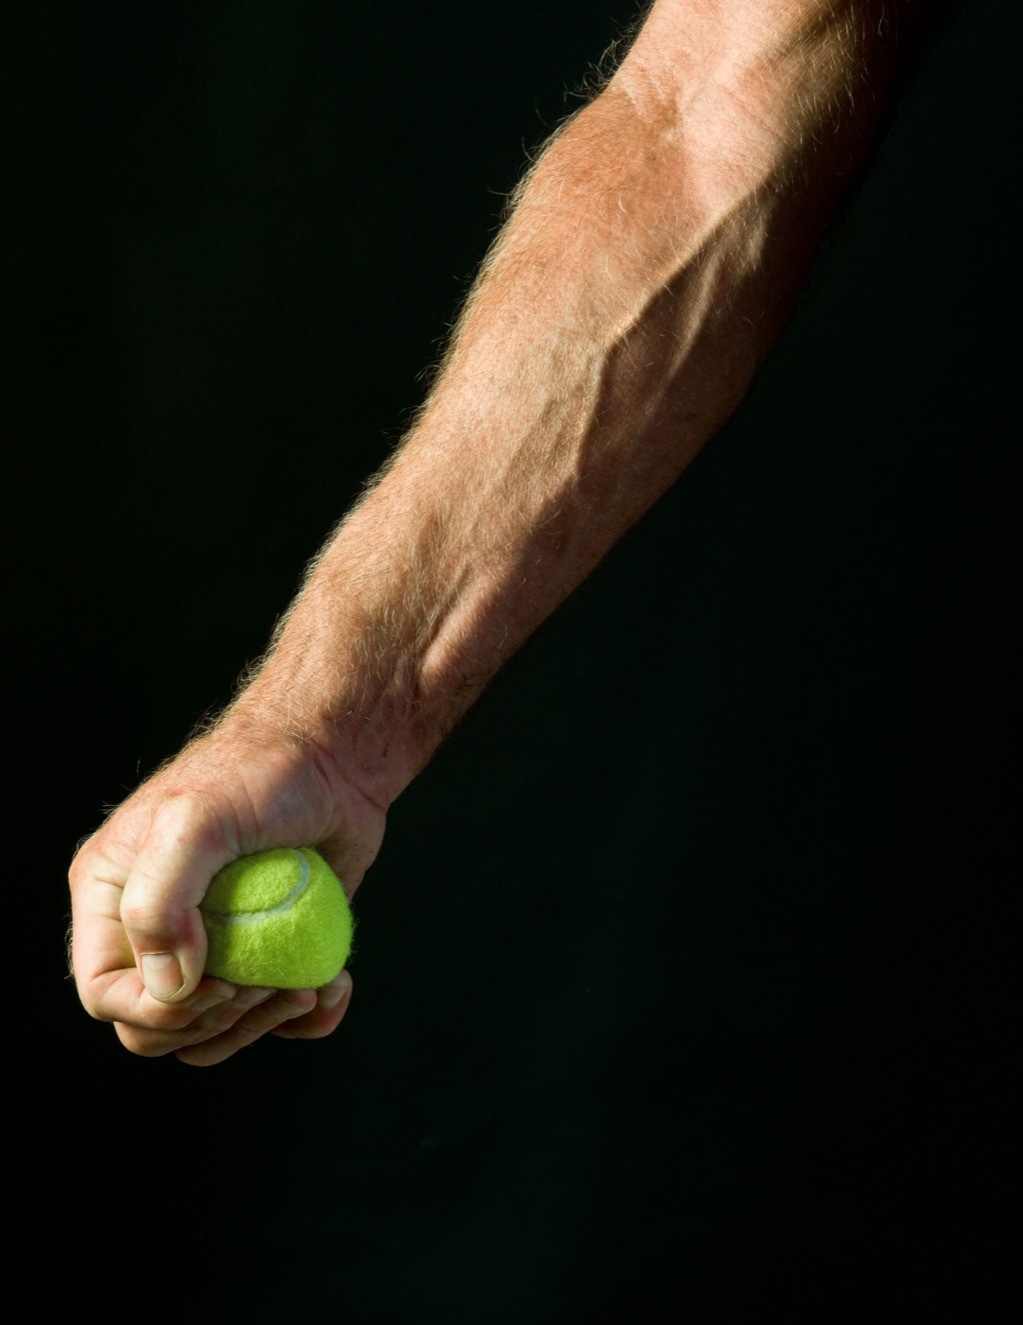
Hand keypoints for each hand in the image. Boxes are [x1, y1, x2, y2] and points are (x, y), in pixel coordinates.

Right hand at [69, 720, 385, 1064]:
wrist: (335, 761)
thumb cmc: (260, 774)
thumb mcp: (196, 822)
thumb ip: (160, 901)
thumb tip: (167, 987)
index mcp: (112, 897)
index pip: (106, 995)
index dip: (158, 1011)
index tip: (221, 984)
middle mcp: (153, 928)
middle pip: (157, 1027)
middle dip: (215, 1021)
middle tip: (271, 981)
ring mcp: (211, 945)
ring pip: (212, 1034)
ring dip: (261, 1026)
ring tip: (310, 985)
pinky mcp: (268, 952)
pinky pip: (271, 1018)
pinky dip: (305, 1018)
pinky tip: (334, 986)